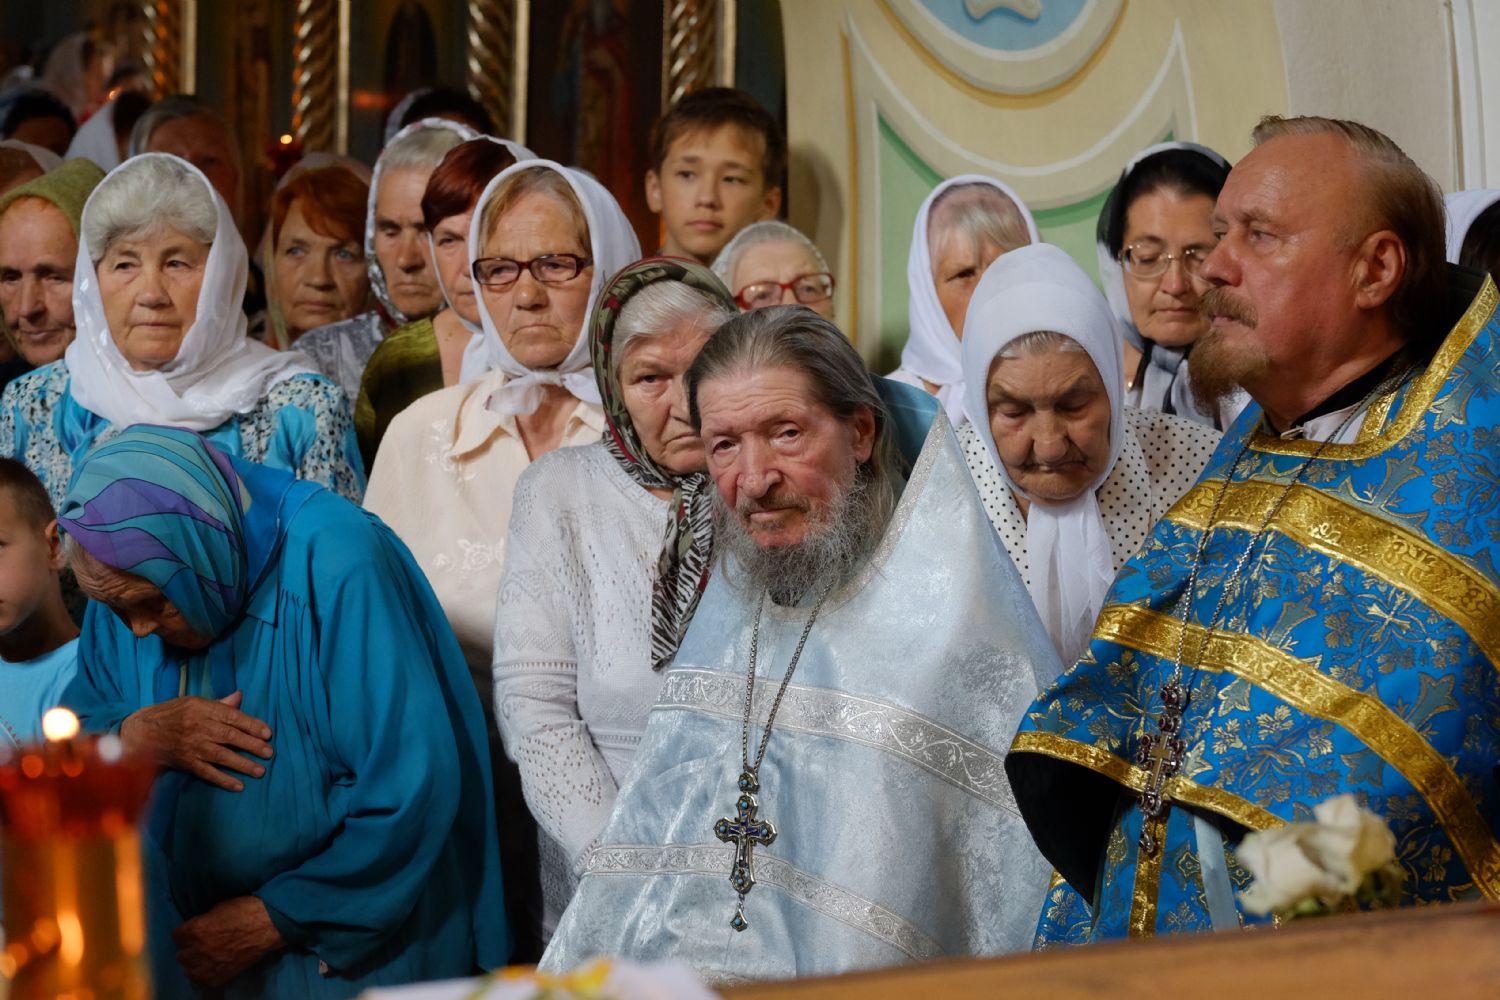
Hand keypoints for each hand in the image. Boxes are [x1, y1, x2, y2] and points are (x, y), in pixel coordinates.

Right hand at [120, 691, 272, 791]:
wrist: (140, 733)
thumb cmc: (170, 714)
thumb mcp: (192, 702)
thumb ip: (218, 704)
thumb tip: (240, 697)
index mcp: (201, 708)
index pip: (232, 716)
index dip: (251, 725)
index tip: (268, 733)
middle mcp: (197, 727)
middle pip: (229, 736)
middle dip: (251, 745)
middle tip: (269, 752)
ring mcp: (191, 746)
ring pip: (221, 756)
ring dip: (242, 764)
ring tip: (260, 770)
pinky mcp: (185, 762)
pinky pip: (206, 773)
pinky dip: (222, 779)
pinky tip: (238, 785)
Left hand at [173, 895, 285, 987]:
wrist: (269, 925)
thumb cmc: (247, 911)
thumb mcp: (219, 908)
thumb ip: (203, 920)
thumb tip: (197, 927)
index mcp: (196, 930)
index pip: (176, 935)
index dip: (185, 932)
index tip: (191, 931)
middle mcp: (198, 950)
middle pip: (181, 955)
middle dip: (189, 949)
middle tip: (199, 944)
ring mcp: (209, 966)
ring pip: (189, 971)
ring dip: (194, 964)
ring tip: (204, 958)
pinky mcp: (220, 976)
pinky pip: (203, 980)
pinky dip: (206, 974)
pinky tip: (213, 966)